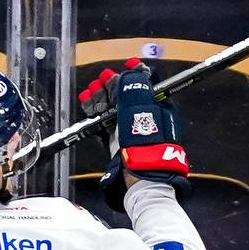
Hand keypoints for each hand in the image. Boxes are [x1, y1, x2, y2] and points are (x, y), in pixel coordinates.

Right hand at [77, 58, 188, 209]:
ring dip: (102, 98)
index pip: (146, 85)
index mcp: (159, 110)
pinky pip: (107, 124)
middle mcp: (147, 119)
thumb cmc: (146, 146)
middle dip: (112, 86)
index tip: (121, 68)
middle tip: (99, 81)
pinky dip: (97, 114)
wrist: (143, 181)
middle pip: (127, 96)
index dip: (133, 75)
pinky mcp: (119, 144)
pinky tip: (88, 106)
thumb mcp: (142, 111)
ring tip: (90, 92)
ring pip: (115, 108)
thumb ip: (136, 90)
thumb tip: (131, 71)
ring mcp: (132, 132)